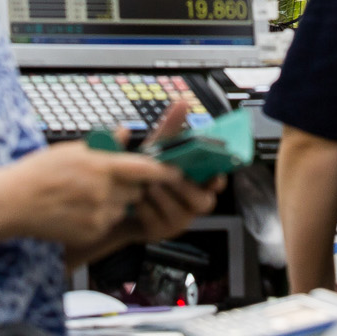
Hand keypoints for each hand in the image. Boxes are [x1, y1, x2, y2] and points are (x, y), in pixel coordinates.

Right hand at [1, 142, 174, 246]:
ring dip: (114, 201)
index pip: (142, 169)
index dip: (162, 171)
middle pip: (136, 190)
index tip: (174, 171)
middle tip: (107, 179)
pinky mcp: (91, 232)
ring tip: (86, 195)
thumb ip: (103, 145)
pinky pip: (108, 223)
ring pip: (122, 207)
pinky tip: (79, 209)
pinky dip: (101, 217)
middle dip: (129, 185)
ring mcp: (97, 215)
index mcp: (100, 166)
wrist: (13, 203)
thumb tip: (125, 133)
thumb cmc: (39, 172)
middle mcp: (102, 192)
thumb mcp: (71, 150)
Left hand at [118, 100, 223, 242]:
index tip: (213, 175)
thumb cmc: (146, 171)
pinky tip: (137, 199)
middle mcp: (193, 204)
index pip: (218, 184)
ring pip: (178, 211)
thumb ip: (172, 127)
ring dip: (162, 196)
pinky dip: (146, 208)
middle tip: (170, 175)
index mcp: (198, 183)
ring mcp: (178, 221)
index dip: (218, 180)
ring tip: (147, 185)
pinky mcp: (160, 232)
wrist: (118, 199)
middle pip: (202, 202)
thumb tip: (182, 103)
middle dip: (185, 187)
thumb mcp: (158, 147)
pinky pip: (156, 220)